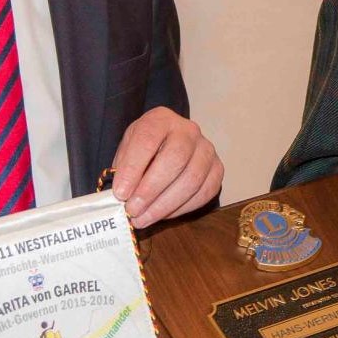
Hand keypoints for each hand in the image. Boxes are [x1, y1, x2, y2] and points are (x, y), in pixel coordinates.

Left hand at [110, 107, 222, 226]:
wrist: (168, 146)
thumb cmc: (145, 151)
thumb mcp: (128, 150)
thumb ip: (124, 169)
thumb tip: (123, 196)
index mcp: (161, 119)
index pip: (148, 140)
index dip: (133, 168)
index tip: (120, 193)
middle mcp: (188, 130)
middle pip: (175, 159)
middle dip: (151, 189)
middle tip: (133, 209)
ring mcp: (207, 149)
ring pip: (192, 179)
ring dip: (165, 204)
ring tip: (144, 218)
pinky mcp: (217, 169)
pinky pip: (205, 192)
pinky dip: (182, 208)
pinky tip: (163, 215)